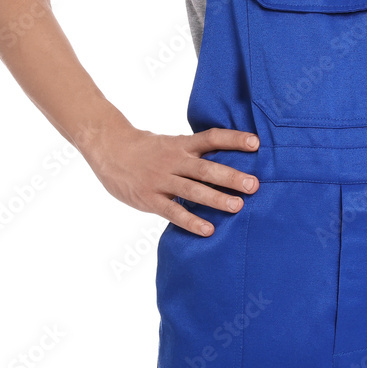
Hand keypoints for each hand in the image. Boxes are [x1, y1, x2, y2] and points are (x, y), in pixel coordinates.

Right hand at [81, 123, 259, 236]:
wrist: (110, 148)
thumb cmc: (146, 148)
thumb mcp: (171, 142)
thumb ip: (193, 151)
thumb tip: (226, 157)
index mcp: (182, 144)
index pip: (212, 138)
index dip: (234, 139)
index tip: (256, 143)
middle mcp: (174, 160)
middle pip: (207, 168)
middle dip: (232, 177)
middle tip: (254, 185)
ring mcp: (161, 179)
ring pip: (193, 190)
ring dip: (216, 199)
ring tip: (238, 207)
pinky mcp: (149, 198)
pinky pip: (172, 211)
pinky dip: (191, 220)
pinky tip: (208, 229)